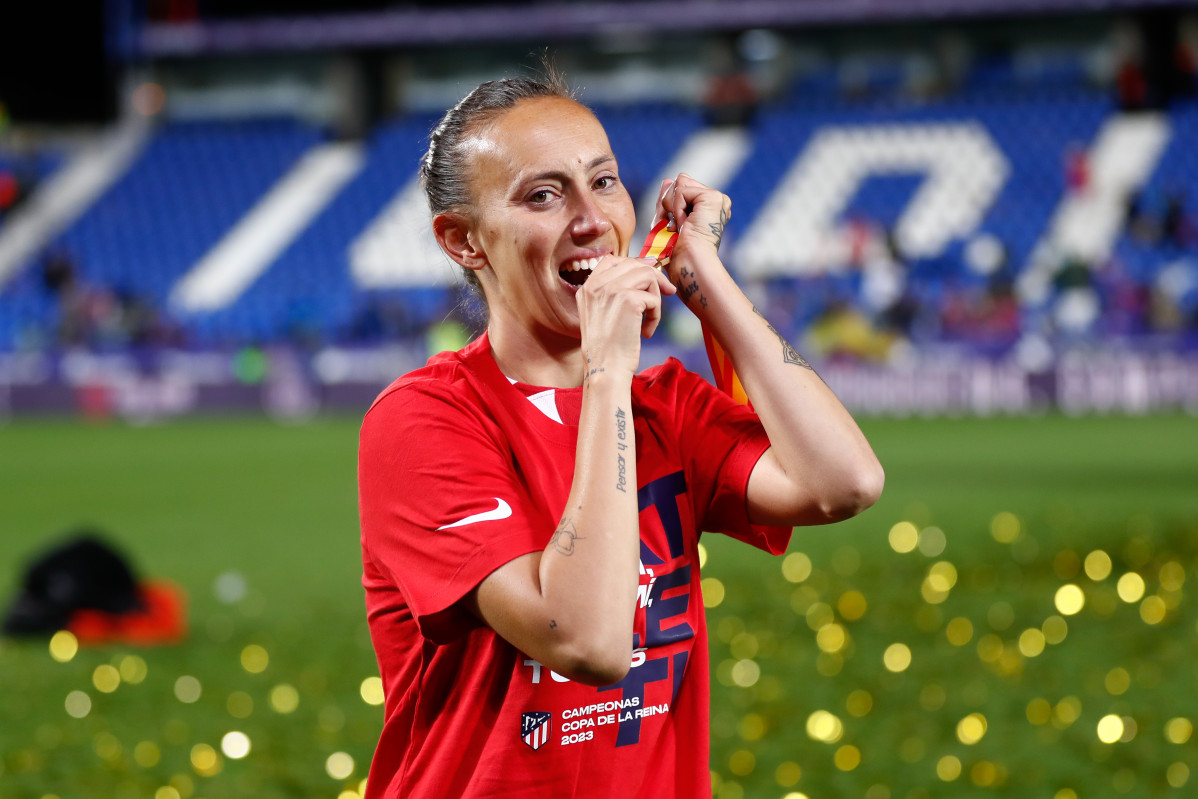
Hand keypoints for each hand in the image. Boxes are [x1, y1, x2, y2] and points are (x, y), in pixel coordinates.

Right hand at [575, 256, 676, 378]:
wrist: (605, 369)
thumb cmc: (608, 348)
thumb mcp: (602, 314)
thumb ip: (614, 293)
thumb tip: (647, 269)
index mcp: (586, 288)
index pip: (613, 260)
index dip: (635, 265)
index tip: (650, 276)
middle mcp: (596, 285)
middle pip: (634, 265)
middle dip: (655, 278)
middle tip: (668, 292)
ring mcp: (611, 290)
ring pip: (647, 276)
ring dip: (656, 297)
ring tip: (651, 318)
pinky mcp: (628, 300)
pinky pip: (654, 298)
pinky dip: (656, 315)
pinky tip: (646, 332)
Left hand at [652, 174, 731, 312]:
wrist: (688, 263)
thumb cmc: (677, 252)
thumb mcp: (668, 221)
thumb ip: (669, 200)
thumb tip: (667, 180)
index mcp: (707, 207)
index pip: (681, 188)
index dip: (669, 204)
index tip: (672, 226)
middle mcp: (716, 201)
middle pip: (680, 183)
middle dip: (669, 204)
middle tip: (675, 228)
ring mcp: (717, 198)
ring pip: (680, 184)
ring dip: (672, 208)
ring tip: (681, 228)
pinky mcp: (712, 198)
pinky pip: (681, 190)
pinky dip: (677, 209)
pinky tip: (685, 224)